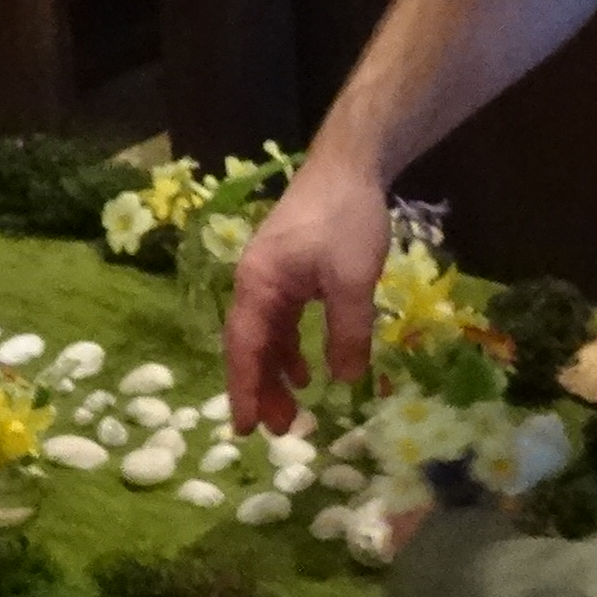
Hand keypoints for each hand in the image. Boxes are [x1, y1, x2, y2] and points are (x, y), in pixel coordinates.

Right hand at [226, 156, 392, 431]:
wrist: (349, 165)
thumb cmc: (345, 220)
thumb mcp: (353, 281)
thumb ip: (348, 332)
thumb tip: (344, 380)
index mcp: (258, 286)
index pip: (243, 349)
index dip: (244, 391)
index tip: (245, 430)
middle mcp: (255, 284)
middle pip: (250, 347)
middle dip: (261, 390)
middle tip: (280, 431)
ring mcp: (271, 276)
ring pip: (266, 336)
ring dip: (277, 373)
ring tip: (295, 409)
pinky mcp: (290, 271)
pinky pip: (282, 320)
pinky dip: (291, 348)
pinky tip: (309, 369)